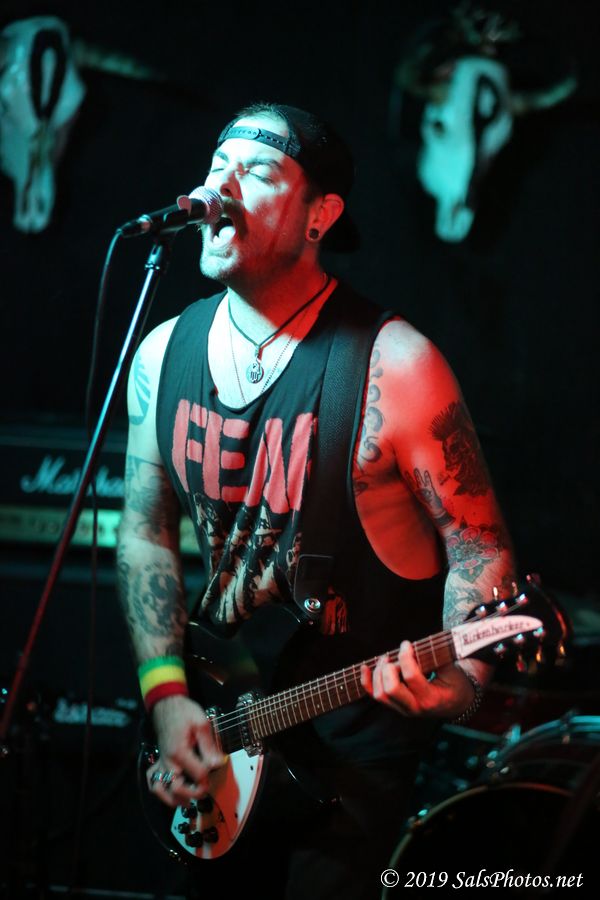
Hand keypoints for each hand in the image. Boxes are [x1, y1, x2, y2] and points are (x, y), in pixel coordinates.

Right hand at [146, 695, 227, 807]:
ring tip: (187, 800)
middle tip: (203, 790)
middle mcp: (168, 761)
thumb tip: (218, 763)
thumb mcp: (201, 723)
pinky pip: (152, 781)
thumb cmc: (184, 712)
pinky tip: (170, 791)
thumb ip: (209, 746)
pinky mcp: (158, 761)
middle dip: (193, 793)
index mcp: (179, 752)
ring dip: (174, 799)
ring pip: (161, 790)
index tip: (215, 770)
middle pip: (177, 788)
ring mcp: (161, 762)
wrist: (168, 704)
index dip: (209, 776)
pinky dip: (159, 790)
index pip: (198, 774)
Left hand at [360, 641, 475, 718]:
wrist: (457, 704)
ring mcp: (403, 709)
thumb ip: (436, 658)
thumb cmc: (455, 684)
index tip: (406, 644)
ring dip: (378, 673)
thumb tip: (415, 645)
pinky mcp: (396, 707)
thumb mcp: (451, 670)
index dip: (406, 656)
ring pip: (380, 694)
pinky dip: (366, 682)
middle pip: (391, 689)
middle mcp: (415, 707)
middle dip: (388, 668)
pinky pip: (375, 697)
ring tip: (385, 660)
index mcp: (431, 698)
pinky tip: (365, 667)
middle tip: (393, 656)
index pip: (411, 677)